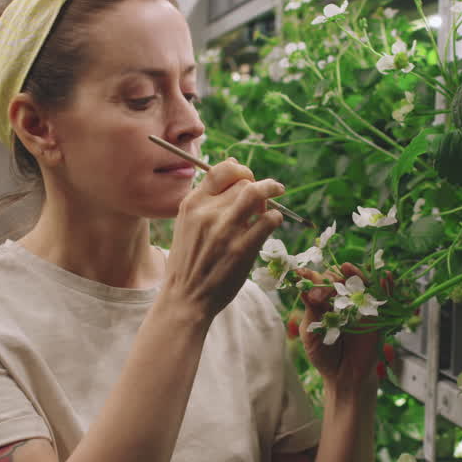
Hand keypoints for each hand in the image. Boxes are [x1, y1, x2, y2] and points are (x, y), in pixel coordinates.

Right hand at [165, 158, 284, 318]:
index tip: (248, 177)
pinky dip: (275, 218)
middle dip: (257, 186)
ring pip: (257, 193)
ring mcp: (225, 230)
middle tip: (261, 200)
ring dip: (271, 191)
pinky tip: (271, 224)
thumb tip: (234, 163)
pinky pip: (269, 220)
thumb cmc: (189, 261)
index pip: (221, 170)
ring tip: (276, 197)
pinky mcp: (242, 248)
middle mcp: (207, 213)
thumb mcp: (187, 223)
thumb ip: (207, 198)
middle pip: (243, 182)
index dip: (240, 169)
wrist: (185, 298)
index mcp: (192, 204)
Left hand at [295, 263, 385, 390]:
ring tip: (348, 268)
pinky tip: (386, 276)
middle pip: (341, 278)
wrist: (343, 377)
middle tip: (322, 289)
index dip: (312, 277)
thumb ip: (311, 311)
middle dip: (331, 278)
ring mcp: (361, 307)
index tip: (302, 274)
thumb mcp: (311, 333)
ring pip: (362, 283)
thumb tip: (303, 288)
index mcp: (324, 303)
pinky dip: (387, 285)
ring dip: (357, 273)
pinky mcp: (377, 317)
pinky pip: (384, 298)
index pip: (320, 283)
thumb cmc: (323, 356)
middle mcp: (343, 301)